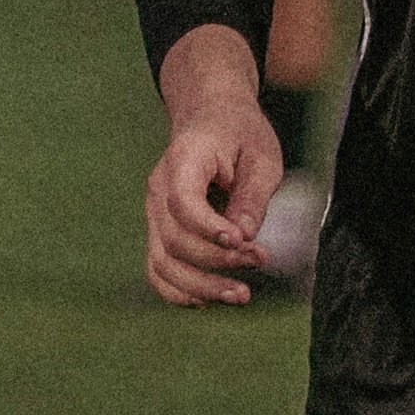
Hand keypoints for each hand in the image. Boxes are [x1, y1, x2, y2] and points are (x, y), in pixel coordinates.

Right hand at [144, 100, 282, 306]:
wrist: (211, 115)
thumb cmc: (239, 132)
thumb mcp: (261, 154)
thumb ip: (252, 194)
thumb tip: (244, 236)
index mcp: (184, 159)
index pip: (183, 202)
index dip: (209, 229)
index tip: (242, 242)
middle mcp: (159, 187)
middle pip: (174, 238)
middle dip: (217, 260)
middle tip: (260, 260)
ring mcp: (153, 210)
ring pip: (162, 261)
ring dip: (199, 286)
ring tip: (241, 294)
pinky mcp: (158, 228)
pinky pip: (157, 268)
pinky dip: (177, 290)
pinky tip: (208, 299)